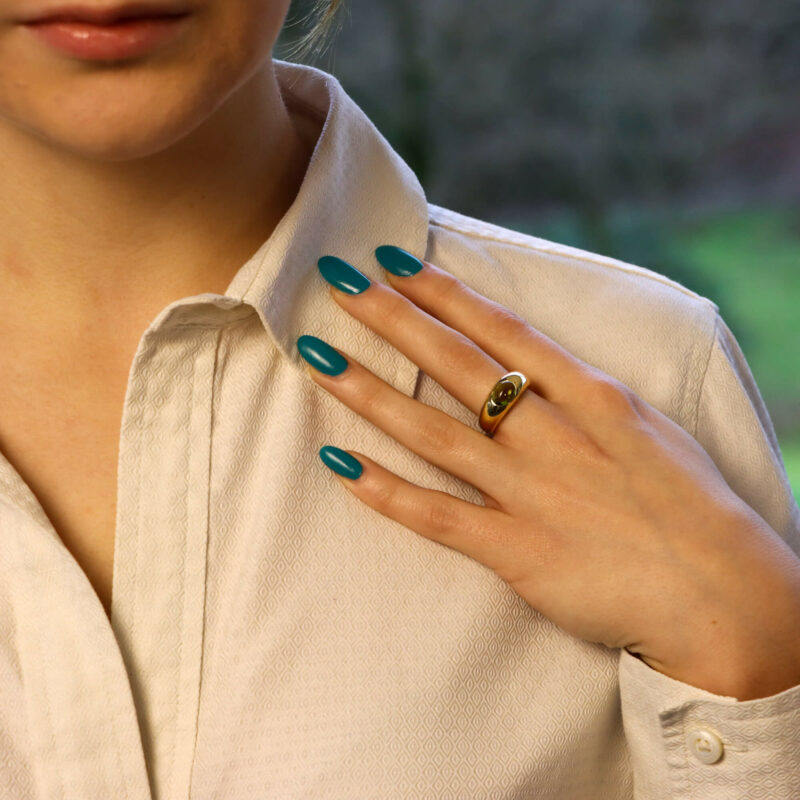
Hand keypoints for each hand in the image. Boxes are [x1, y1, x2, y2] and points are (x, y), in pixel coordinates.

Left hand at [299, 250, 799, 699]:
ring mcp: (532, 493)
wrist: (725, 597)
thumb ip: (587, 394)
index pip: (503, 330)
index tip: (395, 264)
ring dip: (370, 393)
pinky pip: (438, 516)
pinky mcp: (518, 553)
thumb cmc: (692, 506)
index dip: (443, 292)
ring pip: (434, 432)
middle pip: (458, 365)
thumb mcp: (649, 427)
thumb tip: (537, 365)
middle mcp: (555, 436)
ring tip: (318, 358)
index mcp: (594, 398)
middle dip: (394, 320)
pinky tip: (338, 465)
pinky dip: (385, 491)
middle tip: (339, 284)